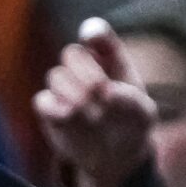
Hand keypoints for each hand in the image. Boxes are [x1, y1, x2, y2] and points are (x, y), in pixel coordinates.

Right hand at [35, 17, 157, 186]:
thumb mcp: (143, 114)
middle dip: (85, 70)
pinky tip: (71, 118)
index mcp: (109, 57)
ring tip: (92, 113)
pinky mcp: (49, 110)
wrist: (116, 153)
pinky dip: (55, 109)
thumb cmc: (131, 125)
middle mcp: (83, 67)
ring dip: (73, 93)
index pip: (96, 33)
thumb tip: (105, 94)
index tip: (91, 39)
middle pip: (72, 53)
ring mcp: (64, 87)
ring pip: (57, 77)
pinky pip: (42, 102)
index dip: (93, 33)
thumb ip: (129, 100)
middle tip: (100, 91)